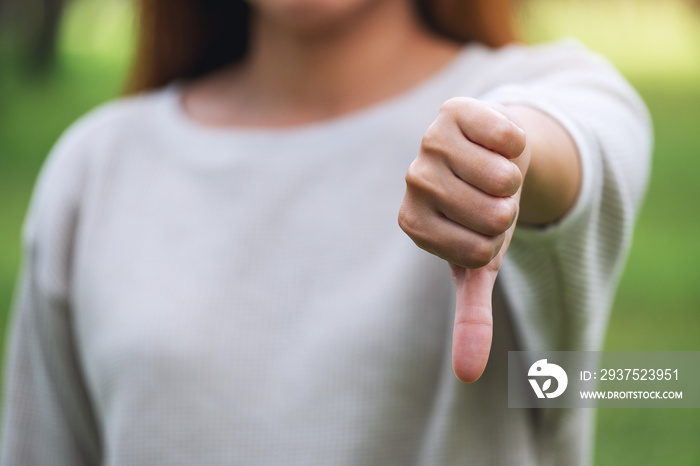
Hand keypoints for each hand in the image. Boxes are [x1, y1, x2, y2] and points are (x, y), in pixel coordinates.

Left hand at [398, 97, 528, 382]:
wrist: (490, 158)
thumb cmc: (481, 216)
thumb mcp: (479, 265)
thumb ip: (470, 316)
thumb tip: (468, 375)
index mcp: (414, 222)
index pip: (474, 251)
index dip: (495, 242)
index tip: (481, 228)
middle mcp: (414, 180)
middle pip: (491, 213)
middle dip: (508, 210)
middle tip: (493, 198)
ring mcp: (431, 142)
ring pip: (501, 176)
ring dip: (515, 179)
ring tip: (496, 172)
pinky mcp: (455, 111)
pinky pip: (506, 134)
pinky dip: (518, 144)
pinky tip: (501, 143)